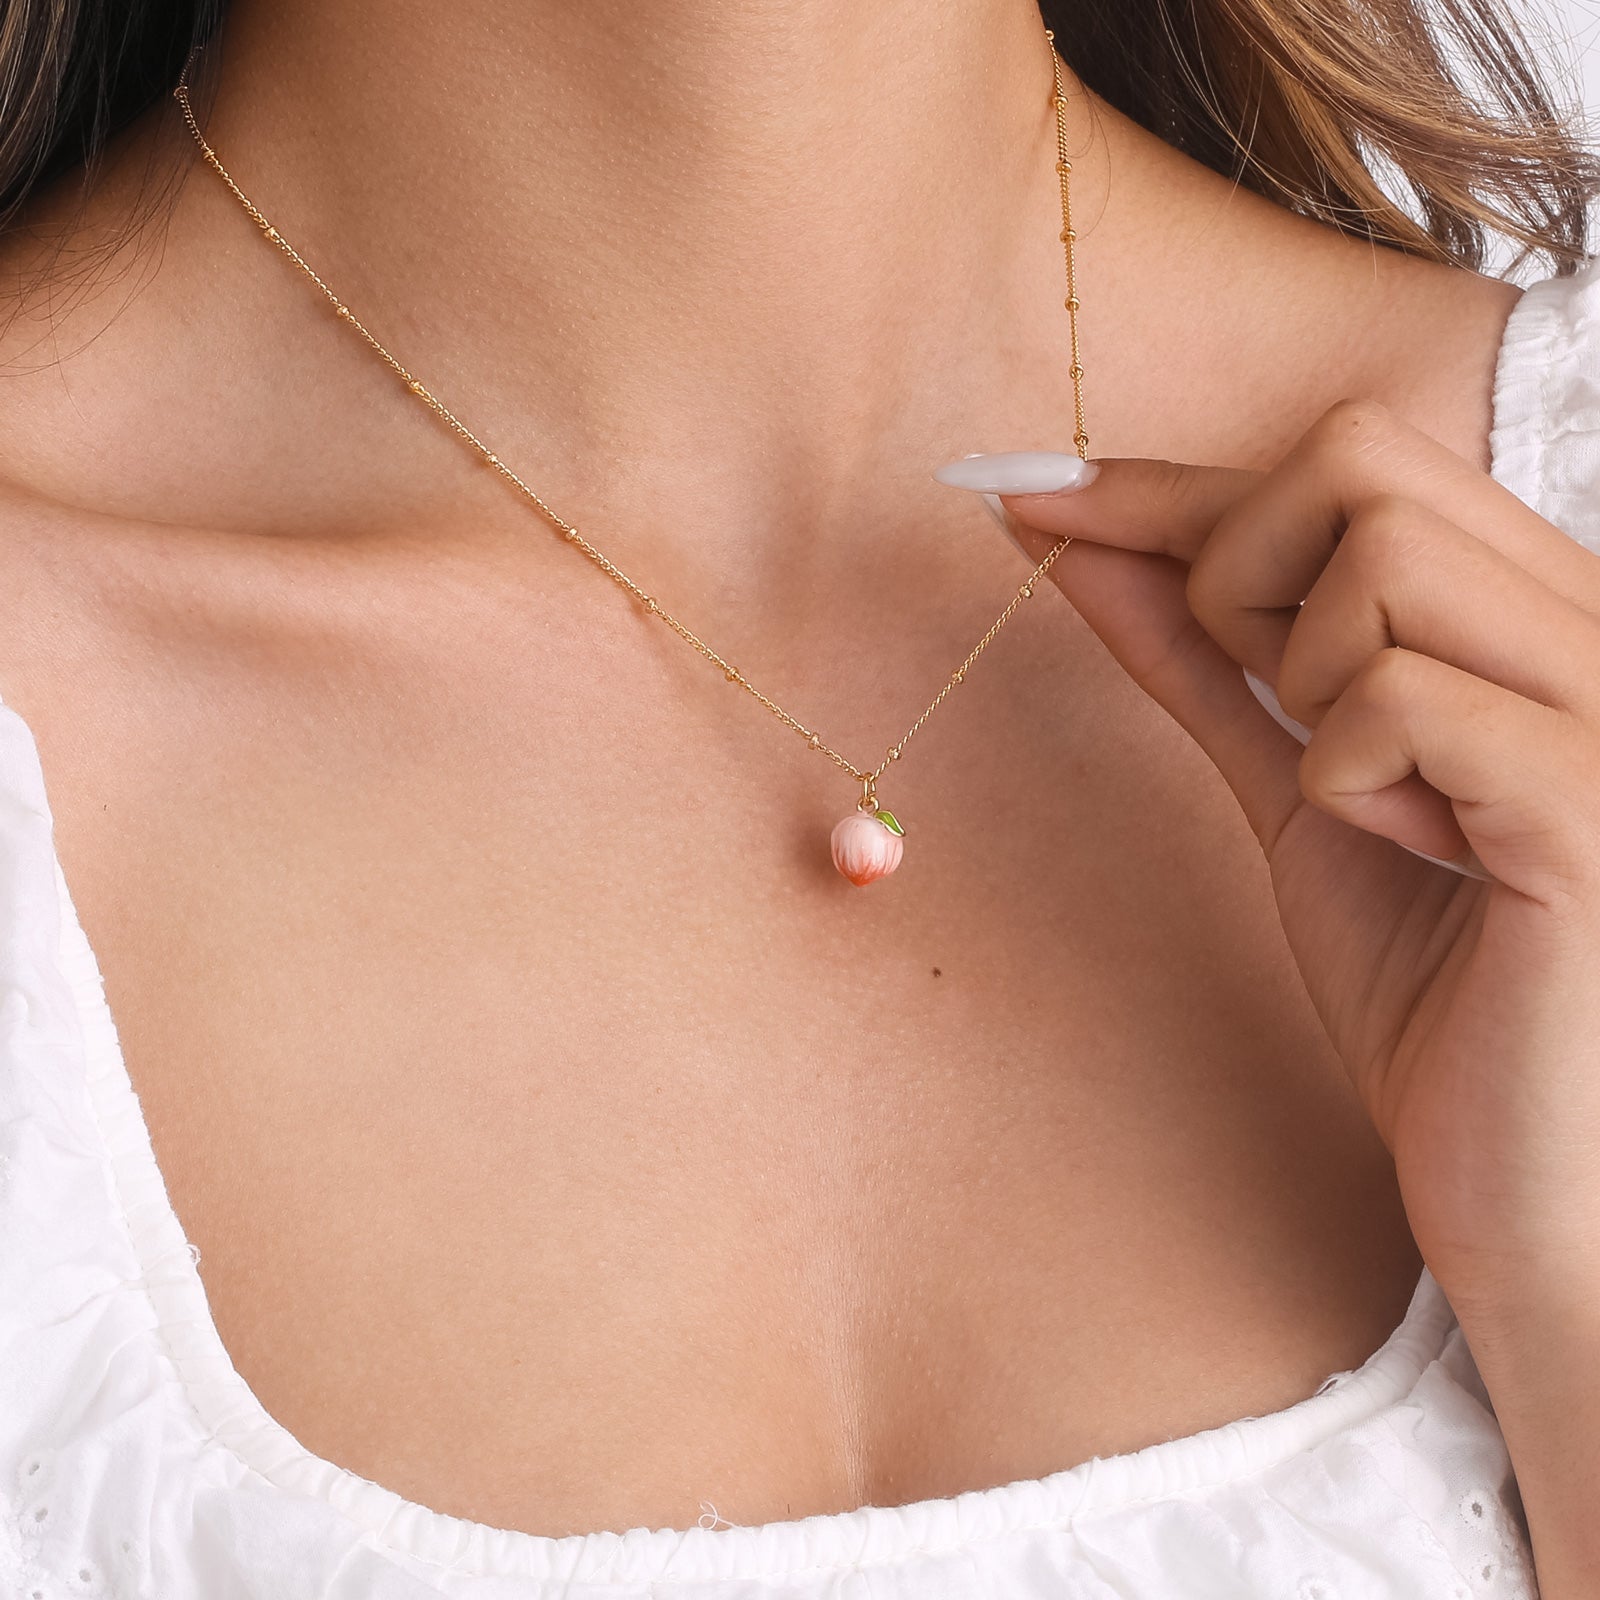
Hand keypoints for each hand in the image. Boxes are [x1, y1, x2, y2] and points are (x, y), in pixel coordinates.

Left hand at [940, 400, 1599, 1305]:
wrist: (1539, 1182)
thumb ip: (1205, 660)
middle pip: (1358, 456)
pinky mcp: (1592, 802)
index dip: (1166, 481)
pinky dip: (1350, 773)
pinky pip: (1401, 696)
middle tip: (1272, 701)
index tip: (1027, 497)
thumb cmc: (1438, 988)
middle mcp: (1596, 626)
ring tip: (1374, 799)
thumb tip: (1081, 546)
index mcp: (1534, 612)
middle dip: (1239, 569)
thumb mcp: (1300, 791)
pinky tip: (1418, 852)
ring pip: (1382, 554)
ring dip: (1308, 681)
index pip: (1342, 459)